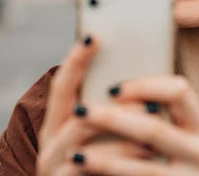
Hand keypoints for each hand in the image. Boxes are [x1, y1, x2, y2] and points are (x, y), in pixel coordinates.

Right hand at [36, 36, 154, 175]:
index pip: (63, 86)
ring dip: (118, 126)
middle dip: (108, 99)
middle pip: (73, 109)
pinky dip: (117, 156)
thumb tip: (140, 89)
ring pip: (80, 136)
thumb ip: (111, 116)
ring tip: (149, 120)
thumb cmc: (105, 169)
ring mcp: (53, 166)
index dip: (76, 60)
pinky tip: (145, 151)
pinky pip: (87, 166)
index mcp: (58, 126)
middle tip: (137, 93)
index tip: (94, 36)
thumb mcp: (103, 140)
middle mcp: (49, 144)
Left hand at [68, 75, 198, 175]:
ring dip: (106, 161)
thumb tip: (119, 94)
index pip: (179, 91)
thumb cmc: (198, 171)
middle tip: (80, 111)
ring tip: (75, 155)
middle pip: (154, 128)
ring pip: (145, 168)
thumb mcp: (196, 144)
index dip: (145, 85)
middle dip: (111, 118)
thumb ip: (172, 122)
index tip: (112, 87)